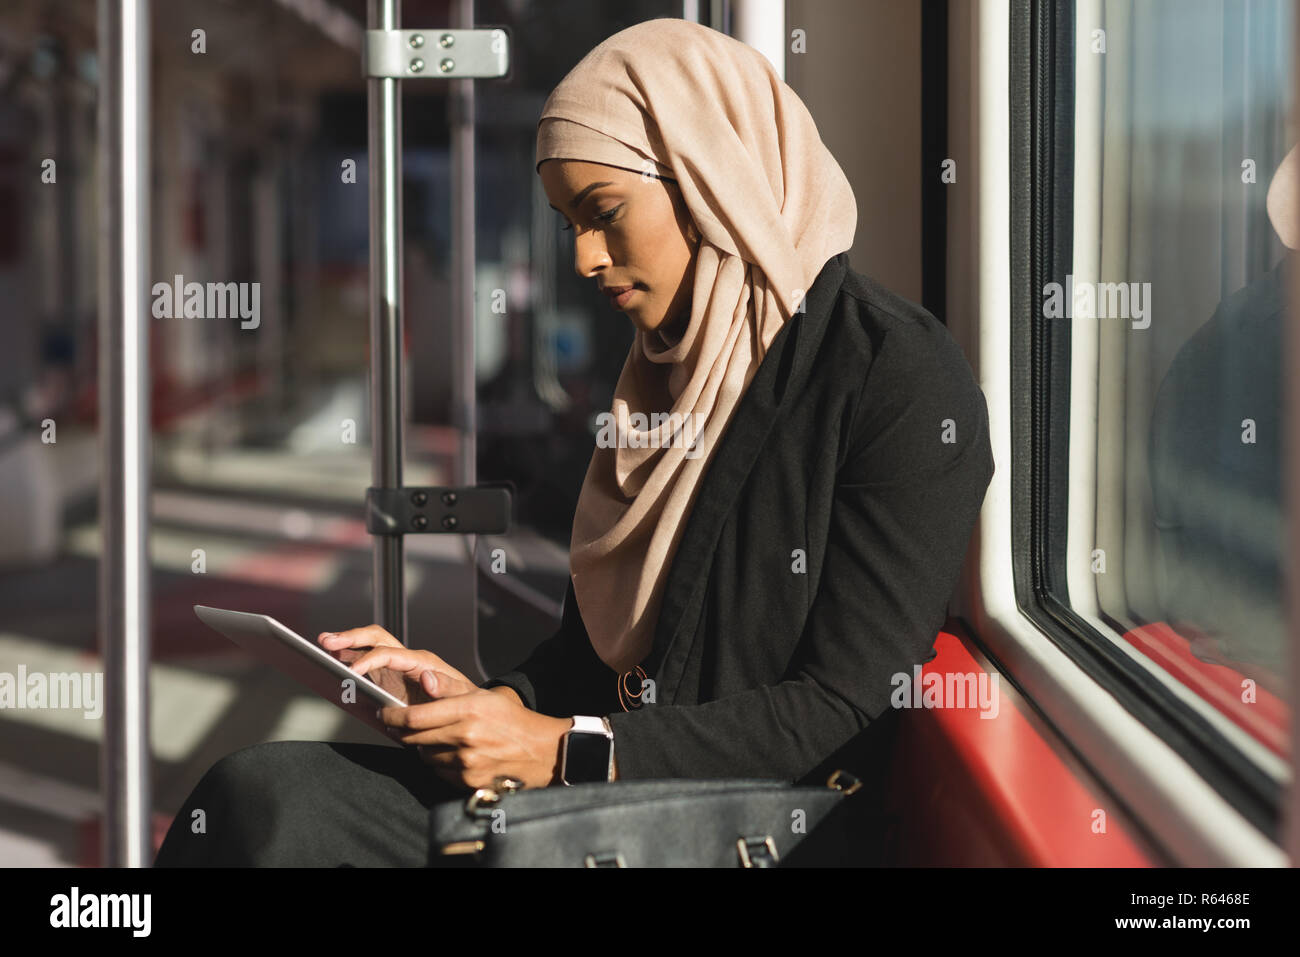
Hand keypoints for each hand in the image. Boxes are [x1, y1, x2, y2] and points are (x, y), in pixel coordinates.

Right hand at [316, 625, 472, 706]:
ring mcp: (395, 667)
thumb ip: (446, 687)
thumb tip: (427, 677)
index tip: (352, 673)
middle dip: (350, 637)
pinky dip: (346, 660)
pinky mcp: (387, 678)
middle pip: (375, 638)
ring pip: (366, 647)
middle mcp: (406, 658)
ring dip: (344, 644)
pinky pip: (364, 664)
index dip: (368, 661)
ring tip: (321, 646)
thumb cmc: (464, 703)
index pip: (389, 653)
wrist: (467, 711)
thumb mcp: (462, 697)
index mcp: (421, 661)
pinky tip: (330, 663)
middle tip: (326, 642)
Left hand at [367, 667, 571, 790]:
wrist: (540, 751)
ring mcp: (466, 762)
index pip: (415, 717)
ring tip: (439, 738)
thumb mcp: (483, 696)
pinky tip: (453, 753)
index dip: (393, 716)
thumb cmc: (511, 720)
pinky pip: (439, 772)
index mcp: (468, 710)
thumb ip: (449, 688)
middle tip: (403, 726)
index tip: (385, 714)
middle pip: (414, 738)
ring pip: (425, 756)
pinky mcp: (468, 782)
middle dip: (404, 732)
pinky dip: (440, 763)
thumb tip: (422, 677)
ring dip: (424, 747)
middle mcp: (465, 737)